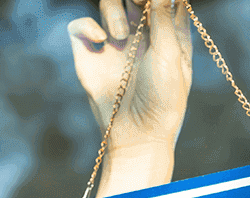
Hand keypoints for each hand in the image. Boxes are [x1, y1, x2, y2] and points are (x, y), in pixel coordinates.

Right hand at [68, 0, 192, 154]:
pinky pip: (81, 25)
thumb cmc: (162, 97)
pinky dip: (89, 25)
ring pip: (108, 3)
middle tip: (139, 3)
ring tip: (120, 35)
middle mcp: (139, 35)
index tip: (154, 3)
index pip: (162, 1)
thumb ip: (163, 17)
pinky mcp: (90, 53)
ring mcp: (113, 43)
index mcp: (165, 33)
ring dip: (114, 11)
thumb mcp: (169, 54)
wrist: (137, 132)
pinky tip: (102, 40)